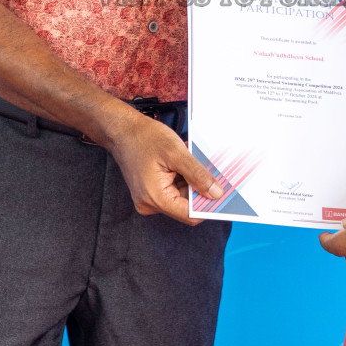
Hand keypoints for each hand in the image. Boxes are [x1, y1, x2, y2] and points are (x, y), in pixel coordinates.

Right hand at [105, 112, 223, 224]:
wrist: (122, 131)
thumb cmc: (145, 138)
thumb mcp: (176, 153)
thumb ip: (197, 175)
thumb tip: (216, 194)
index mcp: (155, 198)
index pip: (190, 214)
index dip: (208, 204)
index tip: (223, 192)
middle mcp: (150, 204)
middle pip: (186, 206)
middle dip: (199, 189)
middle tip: (207, 169)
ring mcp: (149, 200)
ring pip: (181, 198)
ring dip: (190, 182)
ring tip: (187, 161)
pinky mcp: (151, 193)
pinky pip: (173, 191)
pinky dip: (182, 179)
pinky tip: (180, 163)